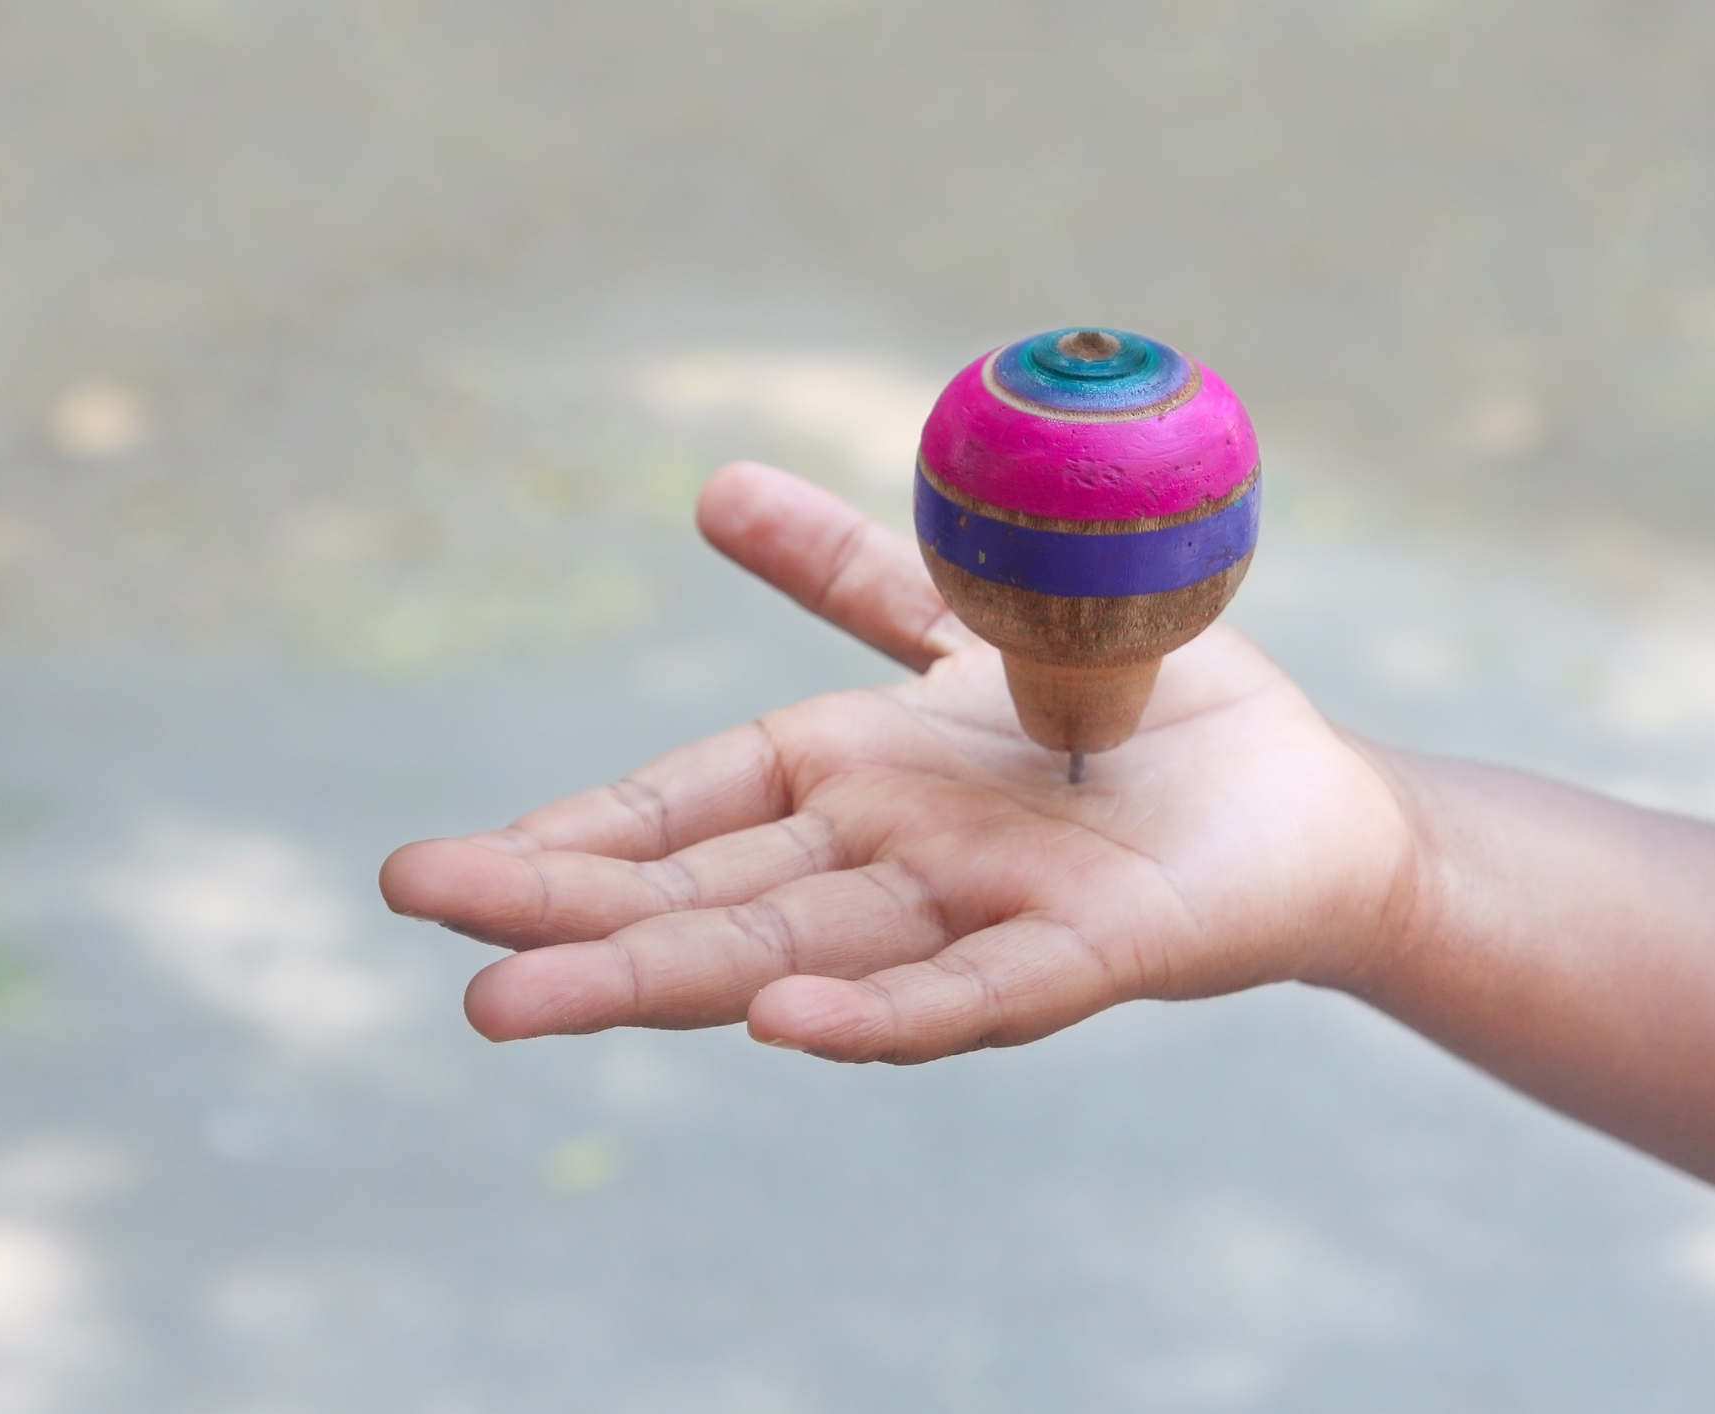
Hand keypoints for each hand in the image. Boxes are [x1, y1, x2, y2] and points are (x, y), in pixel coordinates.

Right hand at [381, 462, 1418, 1061]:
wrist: (1299, 794)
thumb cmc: (1130, 717)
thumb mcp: (966, 626)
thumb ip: (851, 577)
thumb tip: (709, 492)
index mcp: (847, 785)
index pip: (681, 816)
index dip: (567, 837)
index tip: (440, 868)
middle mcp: (887, 864)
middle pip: (702, 898)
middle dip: (559, 911)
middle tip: (415, 910)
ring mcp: (978, 913)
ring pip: (796, 956)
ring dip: (660, 978)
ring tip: (515, 1000)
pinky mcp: (1092, 951)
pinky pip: (978, 990)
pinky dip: (882, 1016)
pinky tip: (779, 1028)